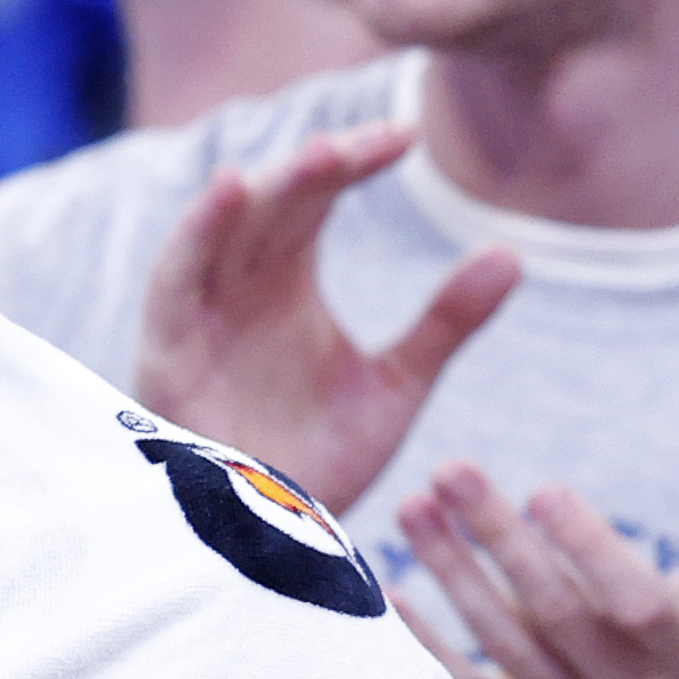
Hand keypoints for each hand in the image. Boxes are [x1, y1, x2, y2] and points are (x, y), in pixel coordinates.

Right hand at [131, 123, 521, 512]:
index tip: (405, 137)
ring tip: (319, 156)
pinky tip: (231, 189)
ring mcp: (200, 310)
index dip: (356, 159)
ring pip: (227, 225)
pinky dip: (198, 229)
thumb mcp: (396, 386)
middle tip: (371, 145)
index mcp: (288, 276)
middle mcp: (241, 281)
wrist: (271, 540)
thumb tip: (512, 254)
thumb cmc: (321, 461)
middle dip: (320, 167)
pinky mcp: (166, 345)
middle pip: (276, 199)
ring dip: (268, 187)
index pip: (319, 194)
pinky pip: (174, 274)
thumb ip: (446, 322)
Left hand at [393, 388, 678, 678]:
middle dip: (499, 540)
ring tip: (412, 507)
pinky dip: (427, 641)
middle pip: (555, 615)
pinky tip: (391, 586)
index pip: (633, 602)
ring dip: (452, 575)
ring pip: (503, 647)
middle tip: (450, 467)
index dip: (588, 549)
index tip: (541, 486)